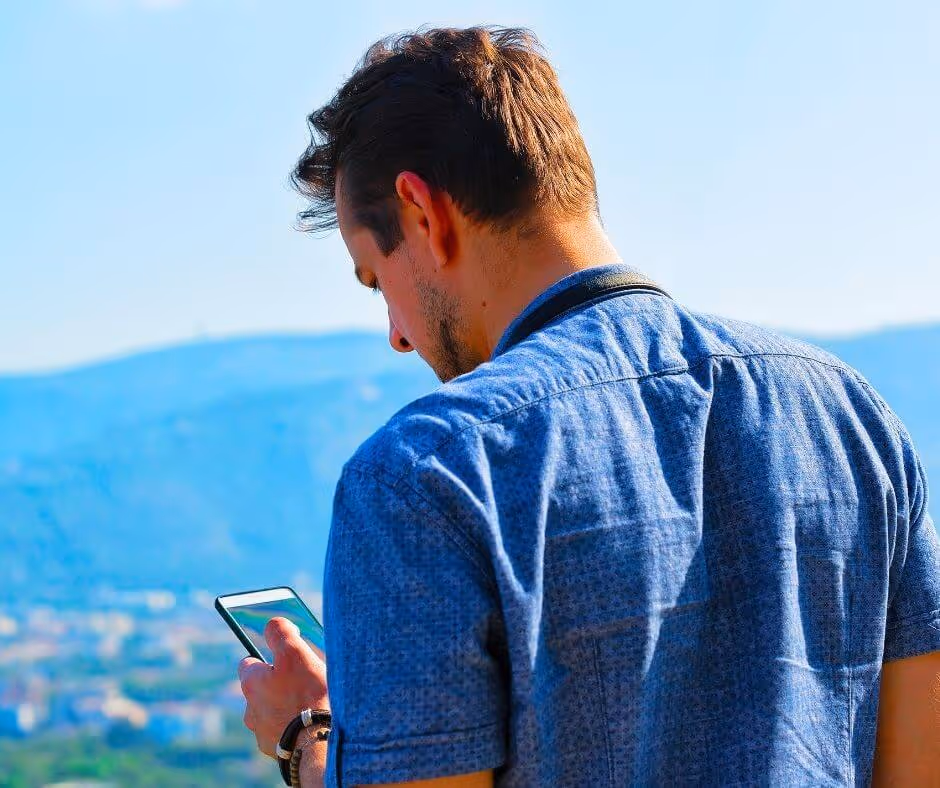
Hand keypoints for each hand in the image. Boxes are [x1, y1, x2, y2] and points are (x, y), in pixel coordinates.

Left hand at [238, 617, 329, 757]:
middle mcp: (250, 710)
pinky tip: (309, 722)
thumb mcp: (295, 653)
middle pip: (261, 688)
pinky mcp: (276, 750)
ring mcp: (262, 733)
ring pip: (271, 711)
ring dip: (285, 705)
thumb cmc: (308, 696)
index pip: (248, 662)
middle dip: (277, 683)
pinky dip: (292, 726)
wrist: (319, 746)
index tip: (283, 657)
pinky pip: (282, 731)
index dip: (266, 656)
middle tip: (302, 679)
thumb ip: (280, 633)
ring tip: (309, 703)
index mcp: (251, 684)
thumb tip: (273, 624)